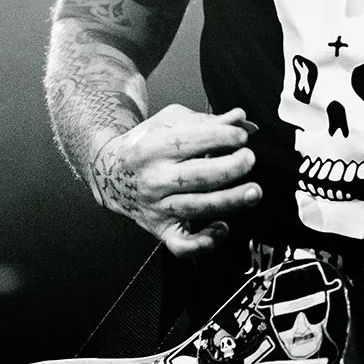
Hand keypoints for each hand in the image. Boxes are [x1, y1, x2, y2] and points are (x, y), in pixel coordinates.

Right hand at [89, 105, 261, 255]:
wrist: (110, 173)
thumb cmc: (146, 144)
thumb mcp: (170, 122)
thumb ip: (207, 121)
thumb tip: (241, 119)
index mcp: (154, 146)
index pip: (194, 141)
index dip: (224, 137)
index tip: (241, 136)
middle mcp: (154, 178)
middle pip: (199, 176)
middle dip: (232, 167)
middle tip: (248, 159)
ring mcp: (157, 206)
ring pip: (197, 208)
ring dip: (230, 201)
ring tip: (253, 191)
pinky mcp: (161, 229)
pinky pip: (182, 245)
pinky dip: (203, 242)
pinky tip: (222, 227)